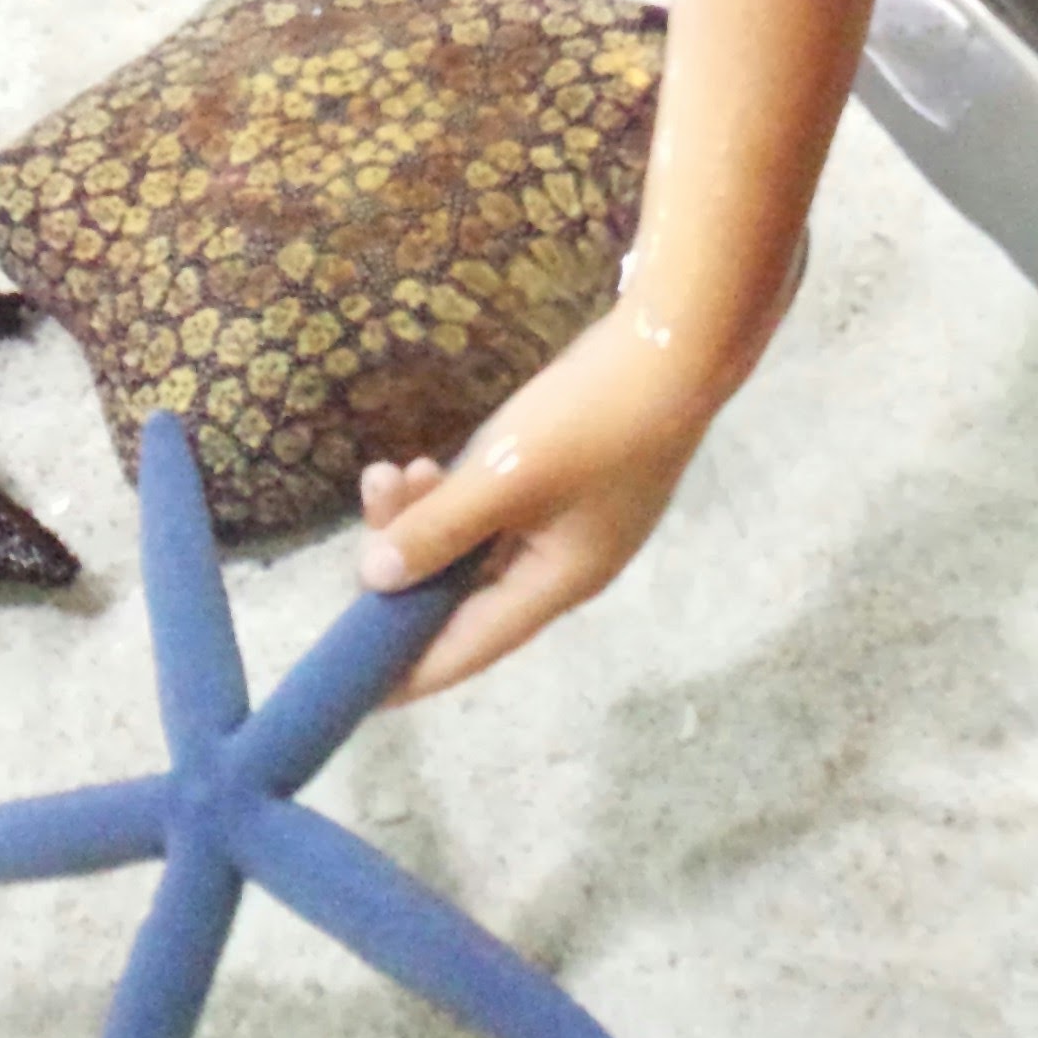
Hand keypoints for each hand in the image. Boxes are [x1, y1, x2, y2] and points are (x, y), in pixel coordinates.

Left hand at [354, 309, 710, 701]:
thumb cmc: (592, 420)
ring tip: (390, 473)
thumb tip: (374, 578)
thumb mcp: (506, 476)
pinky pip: (493, 512)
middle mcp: (562, 566)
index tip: (361, 688)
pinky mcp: (566, 483)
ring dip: (428, 517)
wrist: (675, 348)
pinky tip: (429, 464)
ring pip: (475, 545)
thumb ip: (440, 529)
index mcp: (557, 584)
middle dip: (408, 560)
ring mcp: (567, 524)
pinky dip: (456, 496)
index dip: (415, 668)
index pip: (473, 646)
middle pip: (466, 591)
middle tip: (373, 504)